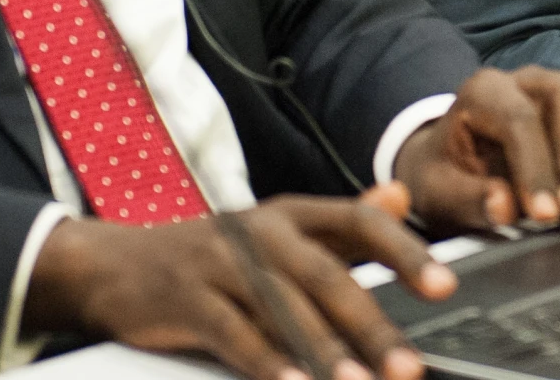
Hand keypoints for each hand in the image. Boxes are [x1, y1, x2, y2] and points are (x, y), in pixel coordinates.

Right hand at [25, 196, 452, 379]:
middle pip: (325, 274)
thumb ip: (341, 223)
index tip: (445, 285)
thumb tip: (399, 197)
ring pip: (281, 308)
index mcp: (290, 214)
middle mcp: (260, 231)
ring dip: (324, 351)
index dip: (404, 251)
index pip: (357, 222)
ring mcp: (220, 263)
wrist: (114, 265)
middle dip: (371, 323)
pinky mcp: (186, 299)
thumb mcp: (278, 231)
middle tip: (408, 365)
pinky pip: (231, 333)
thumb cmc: (212, 257)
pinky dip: (263, 362)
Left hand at [390, 65, 559, 230]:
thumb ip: (466, 198)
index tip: (544, 215)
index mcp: (484, 90)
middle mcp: (526, 82)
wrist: (448, 166)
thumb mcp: (436, 190)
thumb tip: (504, 207)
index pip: (518, 119)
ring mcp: (557, 98)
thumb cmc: (441, 174)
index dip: (535, 168)